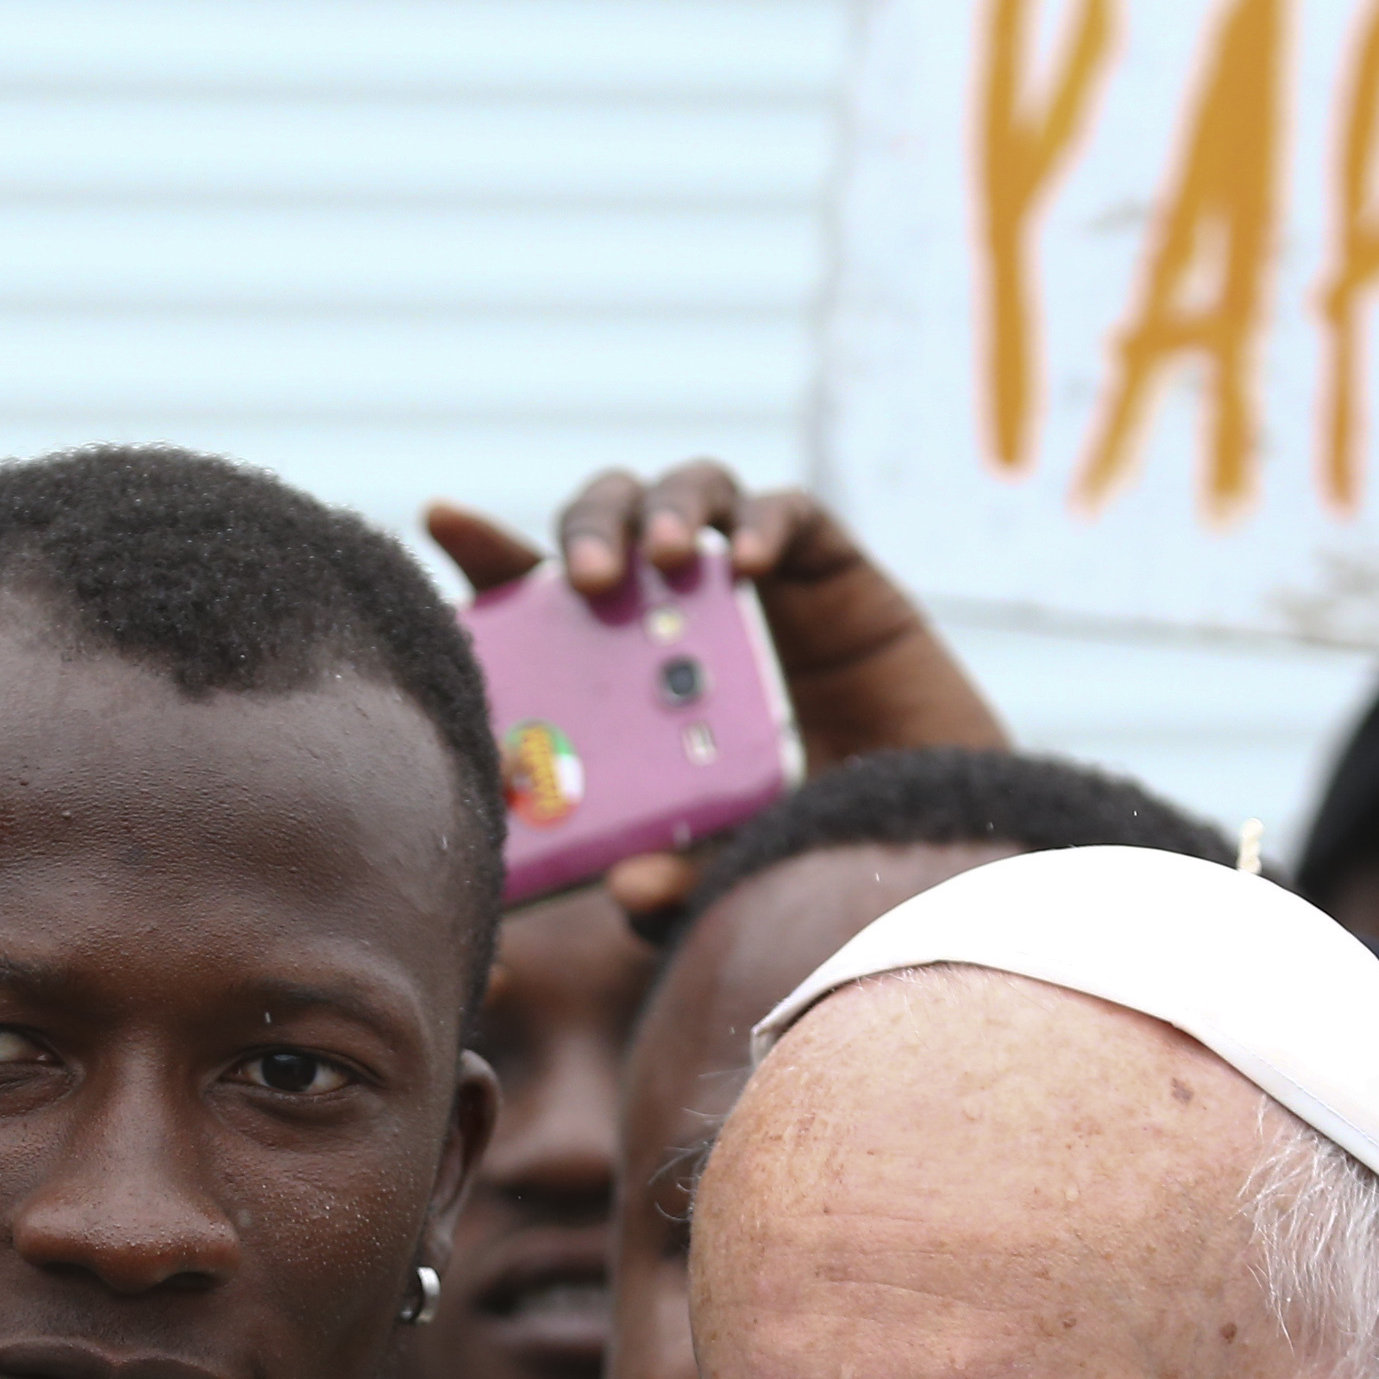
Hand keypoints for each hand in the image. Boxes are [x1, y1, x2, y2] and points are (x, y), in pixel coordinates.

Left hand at [426, 459, 1009, 846]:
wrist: (936, 852)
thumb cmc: (805, 858)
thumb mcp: (723, 883)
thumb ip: (673, 887)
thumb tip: (629, 888)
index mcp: (618, 676)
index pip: (536, 598)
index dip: (489, 552)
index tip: (441, 517)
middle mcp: (677, 619)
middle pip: (609, 521)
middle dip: (586, 527)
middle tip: (585, 580)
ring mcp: (755, 591)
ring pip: (691, 491)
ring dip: (663, 510)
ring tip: (657, 563)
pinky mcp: (835, 575)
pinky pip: (792, 514)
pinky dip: (764, 525)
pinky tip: (746, 566)